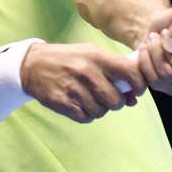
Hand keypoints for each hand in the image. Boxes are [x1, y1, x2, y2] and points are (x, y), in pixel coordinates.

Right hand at [20, 42, 146, 122]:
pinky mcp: (63, 103)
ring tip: (91, 98)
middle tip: (109, 97)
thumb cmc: (69, 59)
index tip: (137, 90)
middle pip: (116, 100)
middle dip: (117, 102)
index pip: (130, 72)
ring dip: (100, 109)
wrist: (33, 64)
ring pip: (101, 111)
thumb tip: (133, 97)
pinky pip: (86, 118)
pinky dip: (87, 114)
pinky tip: (81, 104)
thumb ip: (115, 70)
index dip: (139, 84)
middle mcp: (87, 72)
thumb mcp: (92, 54)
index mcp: (97, 57)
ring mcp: (74, 88)